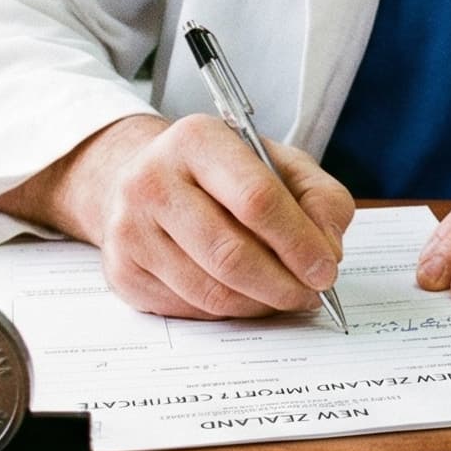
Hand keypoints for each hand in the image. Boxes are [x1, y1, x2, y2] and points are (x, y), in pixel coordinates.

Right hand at [2, 113, 355, 319]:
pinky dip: (229, 311)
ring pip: (211, 291)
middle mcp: (152, 181)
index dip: (299, 242)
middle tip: (310, 294)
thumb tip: (327, 251)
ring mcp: (130, 229)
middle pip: (231, 254)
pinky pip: (190, 309)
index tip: (326, 269)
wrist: (147, 178)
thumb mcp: (280, 164)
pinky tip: (245, 295)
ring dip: (260, 304)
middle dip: (283, 284)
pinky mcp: (123, 271)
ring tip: (284, 295)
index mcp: (196, 140)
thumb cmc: (223, 174)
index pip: (256, 199)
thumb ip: (320, 199)